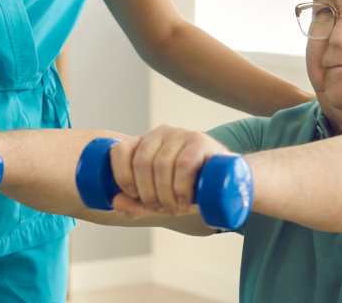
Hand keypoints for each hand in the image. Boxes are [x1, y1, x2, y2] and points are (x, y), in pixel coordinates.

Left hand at [109, 125, 230, 216]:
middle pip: (141, 163)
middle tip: (161, 209)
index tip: (135, 196)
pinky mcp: (201, 141)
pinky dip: (180, 187)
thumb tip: (116, 201)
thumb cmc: (188, 187)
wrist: (225, 180)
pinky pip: (184, 164)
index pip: (120, 152)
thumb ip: (136, 202)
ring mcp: (181, 134)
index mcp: (144, 142)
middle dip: (148, 194)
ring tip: (175, 207)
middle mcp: (160, 133)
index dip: (122, 177)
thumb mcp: (160, 197)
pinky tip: (184, 200)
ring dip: (165, 194)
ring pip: (161, 165)